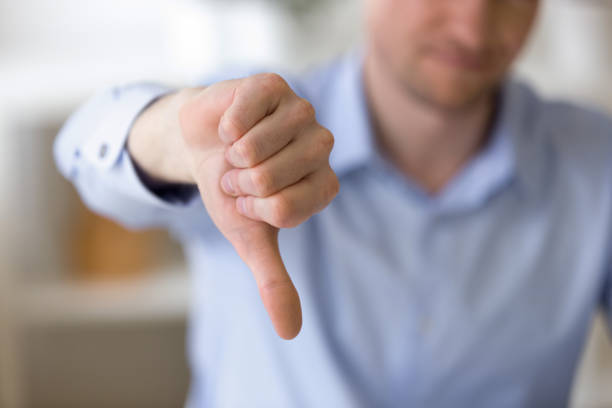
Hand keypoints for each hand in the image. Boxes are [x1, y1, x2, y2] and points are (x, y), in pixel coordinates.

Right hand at [179, 74, 338, 338]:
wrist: (201, 146)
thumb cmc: (231, 189)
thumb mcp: (249, 238)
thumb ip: (274, 281)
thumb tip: (290, 333)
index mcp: (322, 185)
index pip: (286, 208)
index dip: (251, 206)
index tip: (249, 198)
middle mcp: (321, 146)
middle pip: (272, 179)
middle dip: (239, 182)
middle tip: (239, 171)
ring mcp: (300, 112)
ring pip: (260, 147)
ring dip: (231, 156)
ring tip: (234, 149)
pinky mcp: (274, 86)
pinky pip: (246, 113)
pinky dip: (226, 127)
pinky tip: (230, 126)